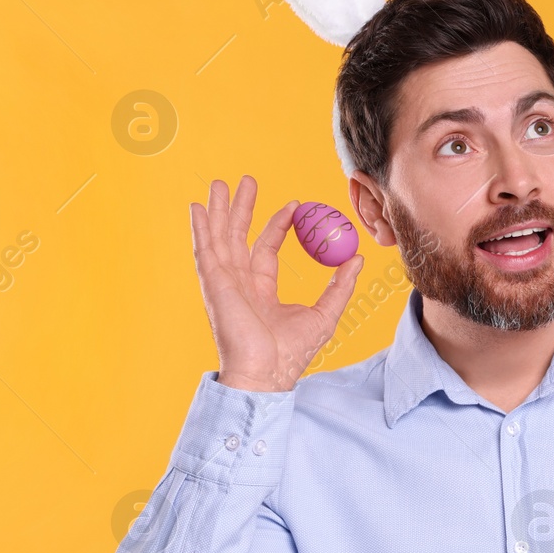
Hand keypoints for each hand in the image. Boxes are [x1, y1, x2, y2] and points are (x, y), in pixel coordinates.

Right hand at [189, 175, 365, 391]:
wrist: (267, 372)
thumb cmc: (292, 352)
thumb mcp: (325, 313)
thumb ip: (340, 285)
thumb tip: (357, 258)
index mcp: (262, 289)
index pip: (266, 248)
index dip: (278, 225)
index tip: (294, 205)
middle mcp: (240, 283)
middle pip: (238, 236)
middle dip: (242, 208)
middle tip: (247, 180)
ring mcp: (224, 282)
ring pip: (220, 237)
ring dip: (219, 209)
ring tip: (220, 183)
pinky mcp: (214, 284)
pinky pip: (205, 250)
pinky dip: (200, 228)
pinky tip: (197, 207)